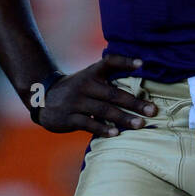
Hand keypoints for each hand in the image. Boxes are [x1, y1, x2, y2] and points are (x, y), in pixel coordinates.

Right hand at [32, 54, 157, 137]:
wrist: (42, 98)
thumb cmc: (76, 89)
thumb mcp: (89, 78)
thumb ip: (109, 78)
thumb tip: (140, 82)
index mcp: (91, 73)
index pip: (109, 63)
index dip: (125, 61)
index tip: (142, 64)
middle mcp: (85, 85)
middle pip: (113, 94)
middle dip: (134, 103)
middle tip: (152, 110)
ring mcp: (76, 102)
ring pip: (104, 111)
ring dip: (123, 118)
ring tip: (140, 124)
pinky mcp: (69, 117)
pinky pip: (88, 124)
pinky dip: (103, 129)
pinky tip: (116, 134)